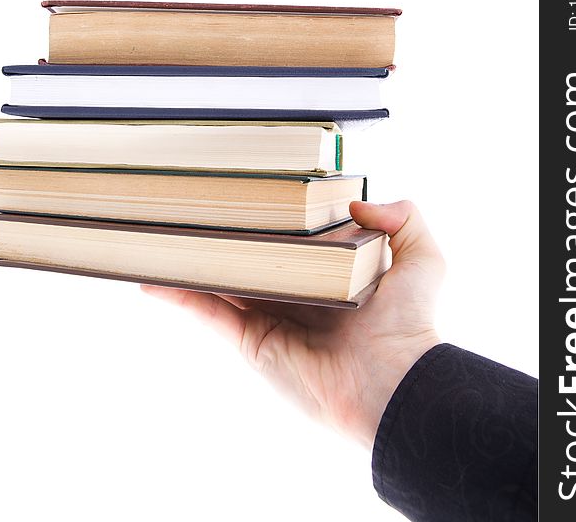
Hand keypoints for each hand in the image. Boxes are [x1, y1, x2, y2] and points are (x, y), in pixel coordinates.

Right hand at [142, 201, 443, 447]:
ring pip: (220, 282)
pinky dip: (180, 294)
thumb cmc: (410, 320)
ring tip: (159, 237)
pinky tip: (152, 277)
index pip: (287, 239)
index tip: (240, 194)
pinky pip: (210, 312)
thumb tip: (360, 204)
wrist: (395, 381)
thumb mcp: (423, 257)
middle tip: (188, 210)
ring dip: (190, 262)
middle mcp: (294, 292)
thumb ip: (404, 217)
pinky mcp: (251, 340)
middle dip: (220, 237)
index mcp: (326, 272)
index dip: (265, 218)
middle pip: (247, 258)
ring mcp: (268, 316)